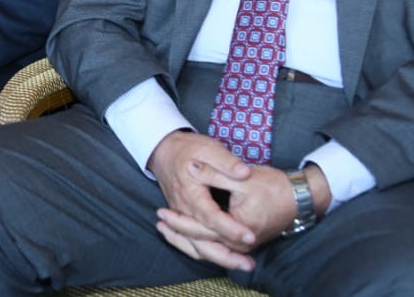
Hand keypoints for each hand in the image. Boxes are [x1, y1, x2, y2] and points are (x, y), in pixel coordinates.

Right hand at [148, 131, 257, 271]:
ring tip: (244, 265)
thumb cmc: (188, 149)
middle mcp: (184, 210)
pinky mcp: (184, 219)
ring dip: (220, 258)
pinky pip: (192, 243)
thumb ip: (226, 162)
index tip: (250, 235)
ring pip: (197, 246)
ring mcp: (182, 216)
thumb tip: (244, 173)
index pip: (211, 217)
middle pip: (202, 240)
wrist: (163, 151)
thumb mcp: (208, 148)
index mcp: (191, 193)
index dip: (230, 228)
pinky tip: (226, 258)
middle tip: (250, 264)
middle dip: (227, 255)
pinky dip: (208, 253)